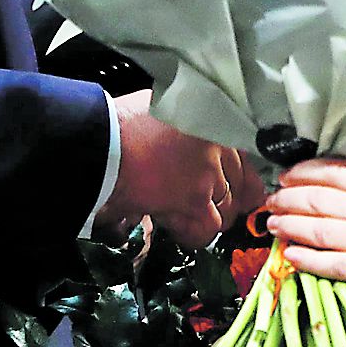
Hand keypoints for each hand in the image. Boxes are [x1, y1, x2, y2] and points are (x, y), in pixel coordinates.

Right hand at [100, 90, 253, 245]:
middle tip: (208, 209)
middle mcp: (217, 145)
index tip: (245, 193)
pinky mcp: (194, 198)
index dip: (243, 181)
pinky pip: (207, 228)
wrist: (100, 141)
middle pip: (239, 186)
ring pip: (227, 209)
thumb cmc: (121, 125)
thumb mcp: (163, 112)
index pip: (244, 158)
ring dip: (210, 219)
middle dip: (226, 202)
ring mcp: (209, 172)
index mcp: (212, 121)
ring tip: (189, 219)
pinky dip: (195, 235)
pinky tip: (180, 230)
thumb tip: (190, 142)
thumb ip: (186, 126)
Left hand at [263, 159, 345, 308]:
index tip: (284, 176)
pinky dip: (305, 258)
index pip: (331, 171)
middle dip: (287, 199)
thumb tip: (322, 185)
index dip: (301, 173)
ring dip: (289, 226)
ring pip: (318, 229)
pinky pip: (329, 263)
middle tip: (271, 201)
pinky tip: (289, 254)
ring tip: (272, 224)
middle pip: (318, 199)